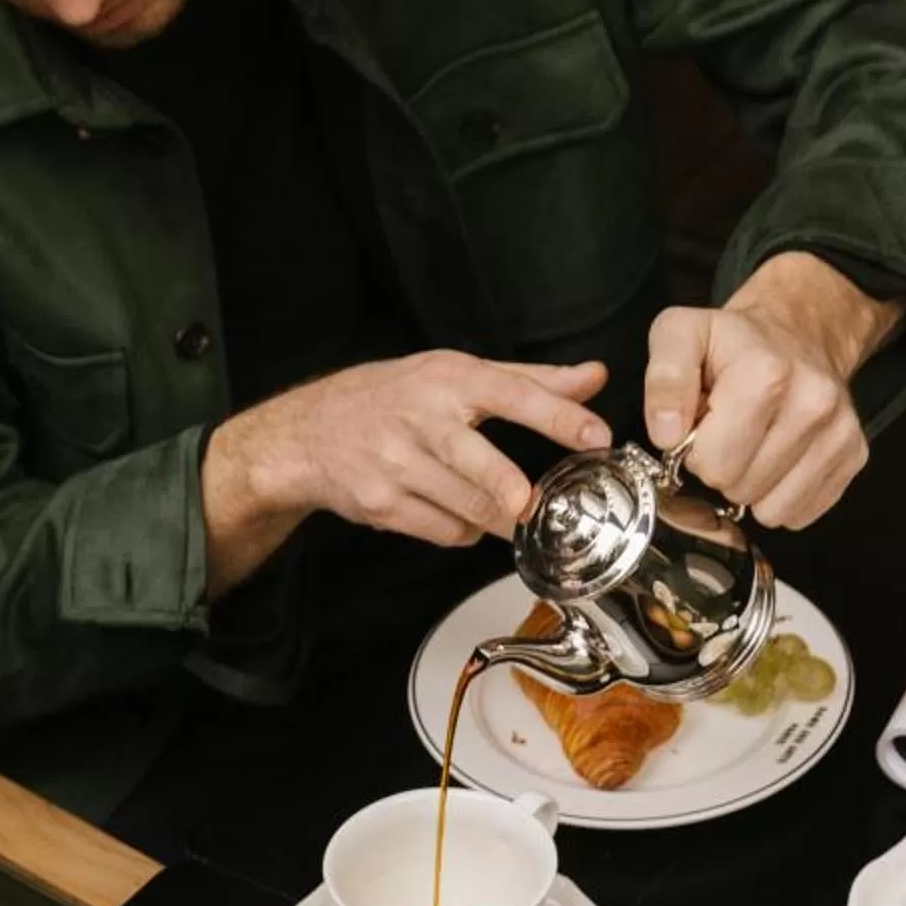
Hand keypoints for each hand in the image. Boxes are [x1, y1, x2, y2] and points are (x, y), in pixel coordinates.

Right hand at [207, 349, 611, 574]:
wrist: (309, 434)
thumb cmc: (392, 397)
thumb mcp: (455, 374)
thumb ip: (529, 380)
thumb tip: (593, 378)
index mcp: (448, 380)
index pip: (512, 394)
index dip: (557, 416)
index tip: (595, 434)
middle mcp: (422, 420)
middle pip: (476, 462)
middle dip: (506, 487)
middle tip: (531, 504)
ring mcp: (398, 466)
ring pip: (465, 507)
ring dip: (496, 517)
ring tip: (507, 509)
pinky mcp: (384, 506)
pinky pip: (444, 531)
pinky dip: (465, 529)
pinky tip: (460, 513)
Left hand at [645, 252, 904, 527]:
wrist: (797, 332)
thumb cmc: (733, 343)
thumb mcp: (680, 335)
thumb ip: (665, 379)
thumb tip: (668, 434)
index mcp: (768, 373)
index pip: (715, 463)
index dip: (699, 451)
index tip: (706, 426)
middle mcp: (814, 402)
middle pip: (742, 489)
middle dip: (725, 470)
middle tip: (729, 435)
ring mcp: (839, 432)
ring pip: (773, 511)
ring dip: (753, 487)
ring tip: (754, 445)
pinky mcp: (854, 455)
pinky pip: (801, 513)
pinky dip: (782, 496)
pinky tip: (779, 459)